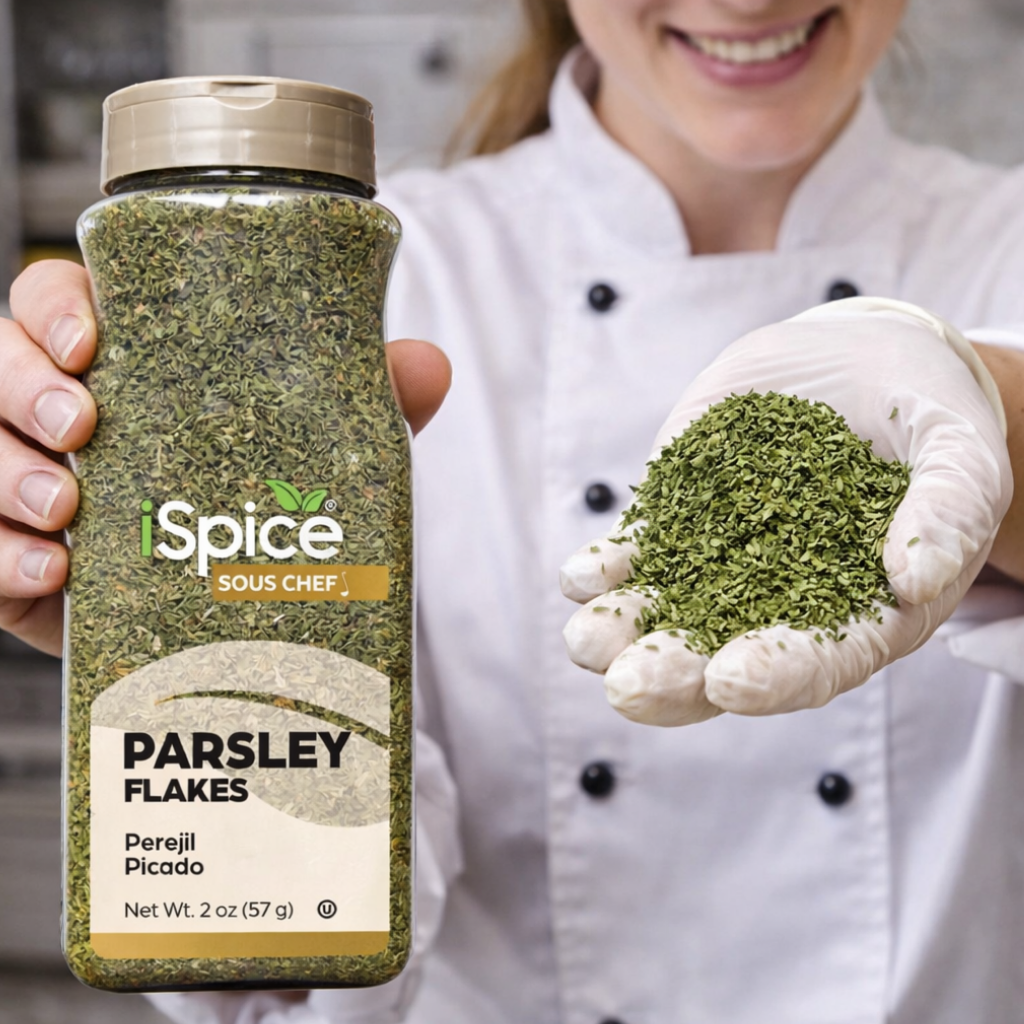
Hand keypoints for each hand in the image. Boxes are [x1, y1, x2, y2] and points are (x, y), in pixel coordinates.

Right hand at [1, 260, 450, 655]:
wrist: (236, 622)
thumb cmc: (260, 511)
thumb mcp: (312, 454)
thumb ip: (360, 406)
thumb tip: (430, 367)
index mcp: (123, 369)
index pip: (55, 303)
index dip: (54, 310)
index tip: (92, 342)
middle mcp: (62, 418)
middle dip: (22, 386)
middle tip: (84, 429)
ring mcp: (28, 489)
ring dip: (3, 471)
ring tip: (68, 512)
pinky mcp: (14, 564)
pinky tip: (52, 572)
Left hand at [560, 299, 1012, 725]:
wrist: (863, 361)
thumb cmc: (927, 415)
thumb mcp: (960, 450)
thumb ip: (950, 508)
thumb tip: (916, 578)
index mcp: (864, 611)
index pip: (822, 659)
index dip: (779, 674)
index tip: (731, 680)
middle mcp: (786, 602)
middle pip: (726, 655)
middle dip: (675, 674)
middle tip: (626, 686)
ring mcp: (725, 561)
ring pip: (669, 612)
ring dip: (623, 631)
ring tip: (584, 641)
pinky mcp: (681, 518)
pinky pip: (639, 553)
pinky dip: (607, 568)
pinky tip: (579, 577)